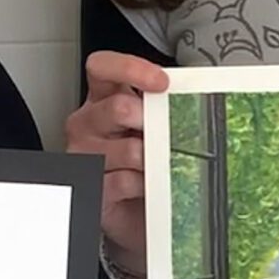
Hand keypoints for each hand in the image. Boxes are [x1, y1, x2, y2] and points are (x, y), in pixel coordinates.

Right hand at [67, 52, 170, 275]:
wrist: (136, 211)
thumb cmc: (145, 162)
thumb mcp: (154, 126)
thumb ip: (163, 106)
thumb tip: (194, 93)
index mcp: (103, 98)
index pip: (102, 67)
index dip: (130, 68)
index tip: (161, 82)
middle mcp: (88, 122)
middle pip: (118, 108)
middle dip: (151, 122)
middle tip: (167, 135)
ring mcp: (84, 154)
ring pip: (129, 149)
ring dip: (154, 160)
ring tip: (160, 166)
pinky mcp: (90, 186)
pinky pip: (124, 181)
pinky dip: (145, 185)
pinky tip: (148, 187)